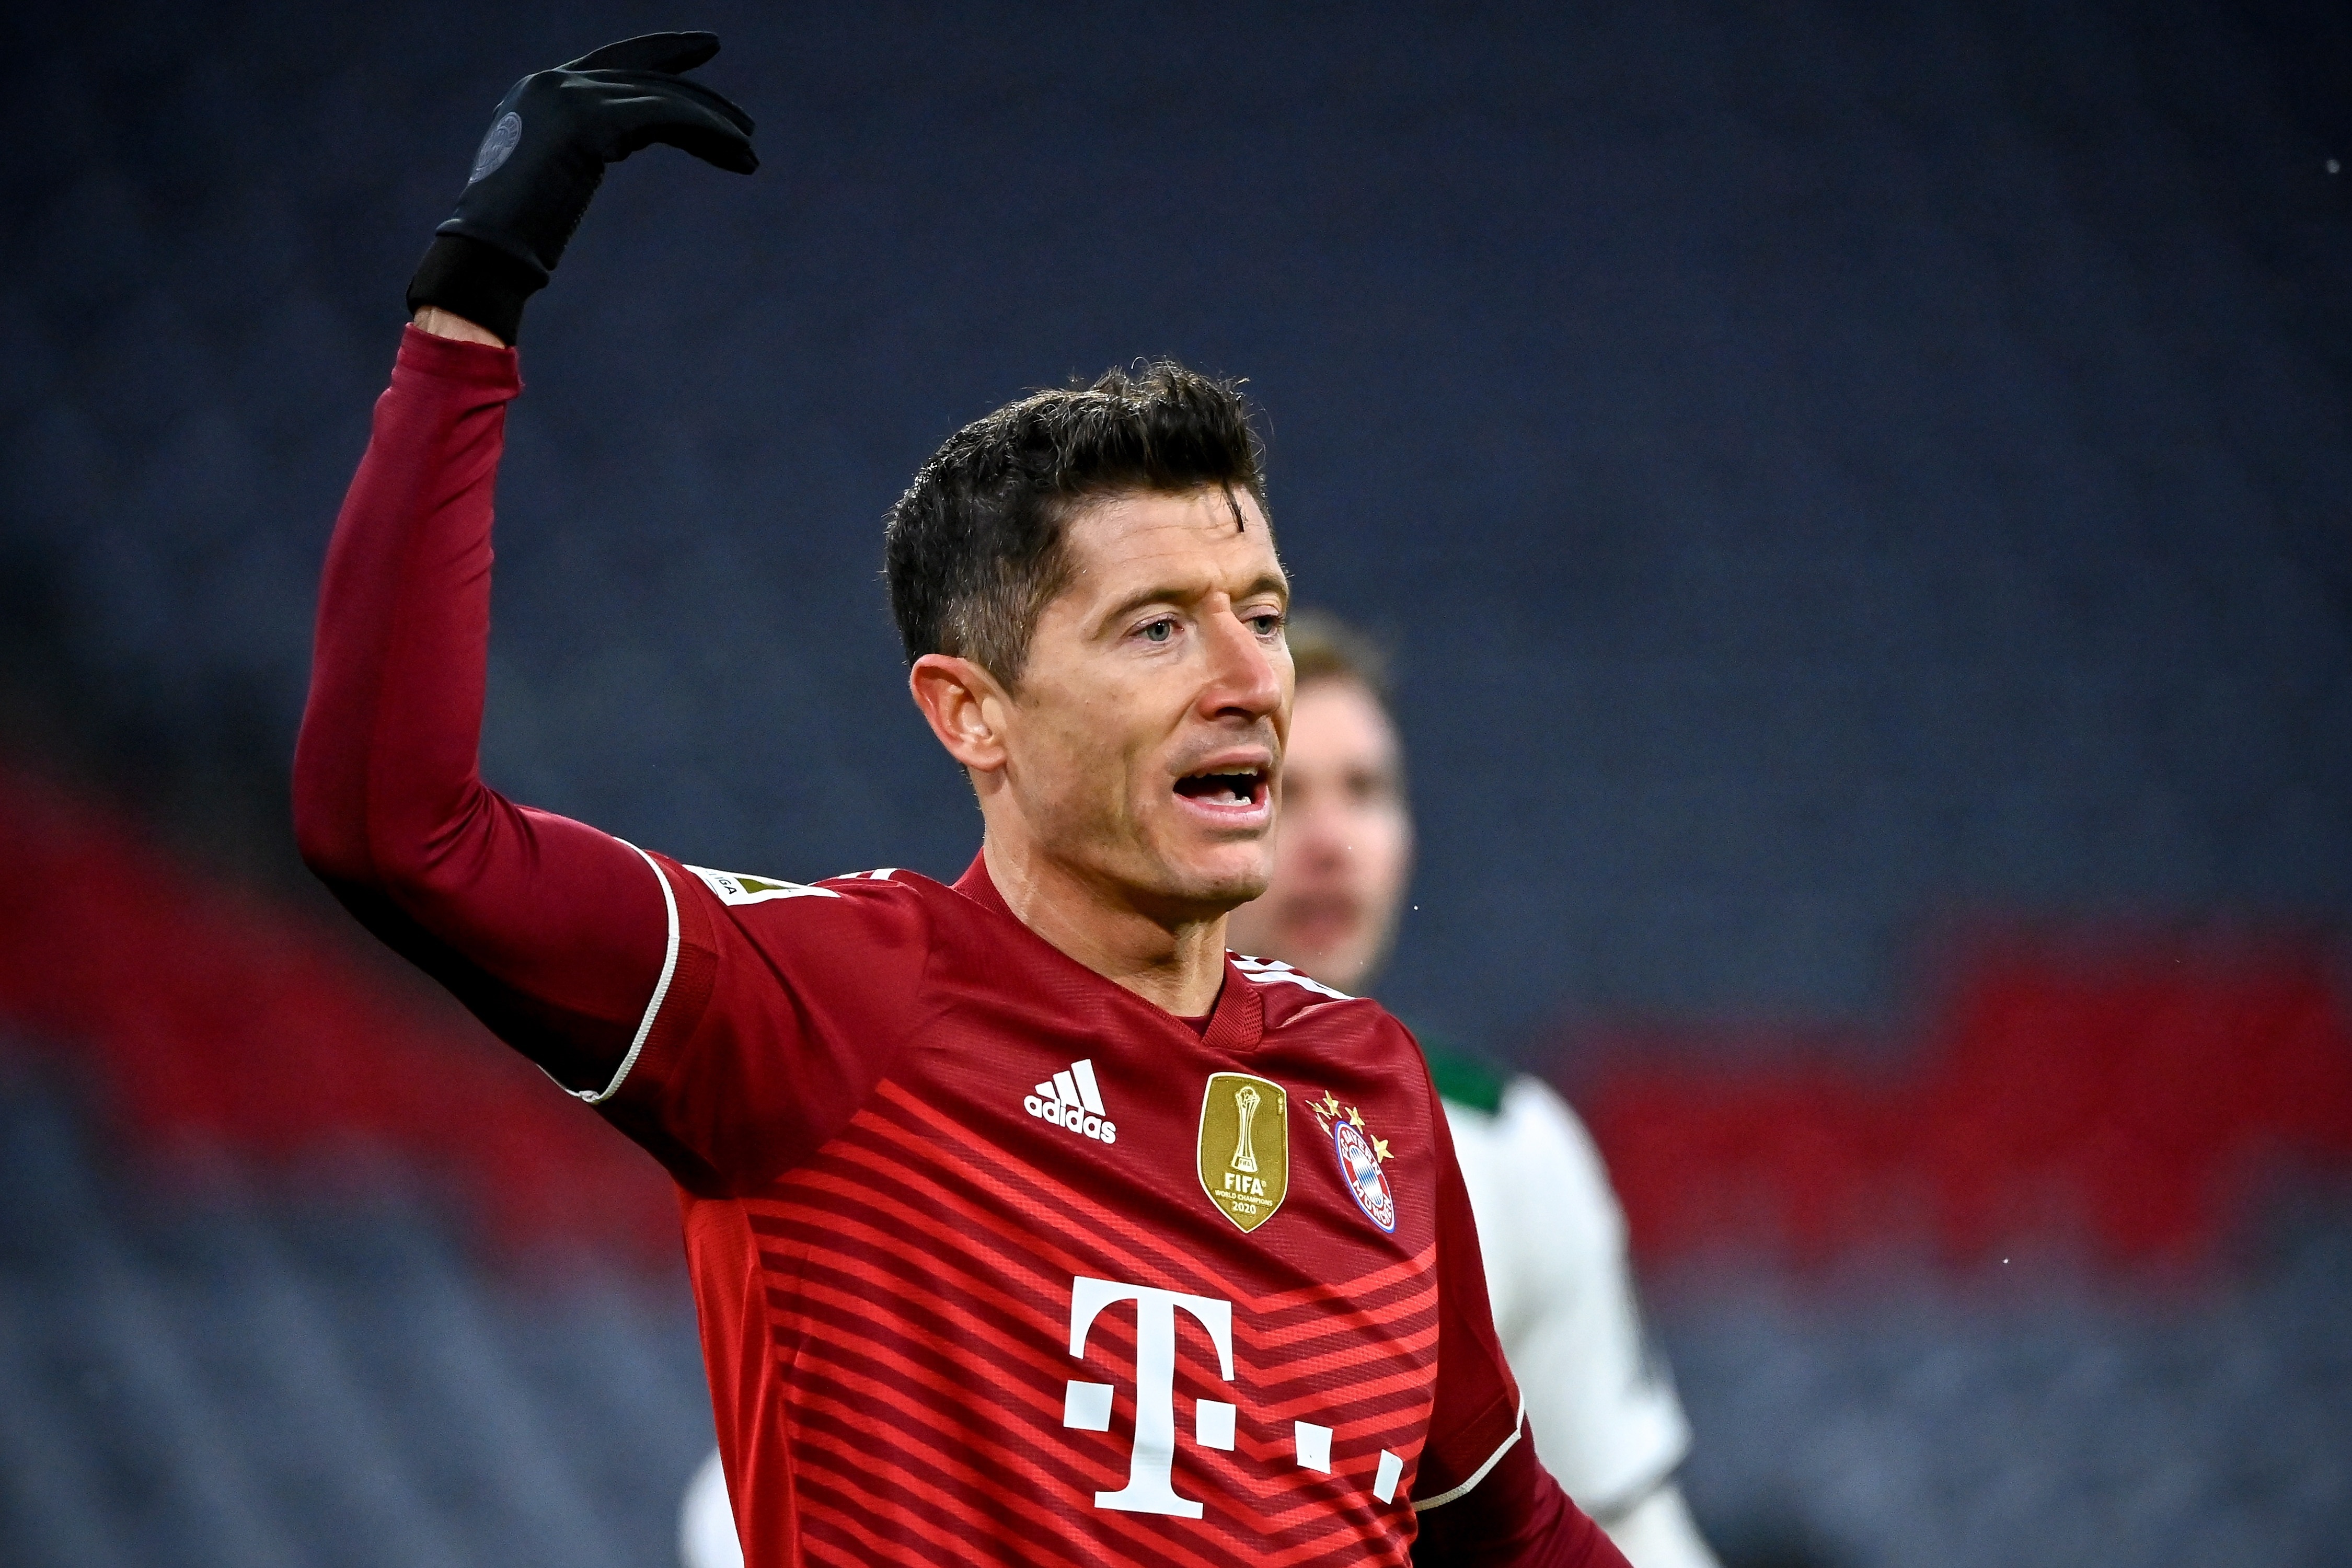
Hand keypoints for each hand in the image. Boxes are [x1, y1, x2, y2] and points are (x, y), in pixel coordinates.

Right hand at [406, 33, 756, 343]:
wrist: (487, 251)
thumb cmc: (514, 237)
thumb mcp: (550, 178)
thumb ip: (578, 150)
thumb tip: (608, 150)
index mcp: (538, 92)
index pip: (612, 65)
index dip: (661, 55)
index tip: (701, 52)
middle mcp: (552, 83)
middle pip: (643, 76)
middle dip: (697, 95)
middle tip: (744, 121)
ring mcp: (568, 95)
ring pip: (660, 97)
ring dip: (712, 124)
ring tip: (749, 152)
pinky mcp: (590, 119)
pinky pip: (665, 115)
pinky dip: (706, 130)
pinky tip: (736, 149)